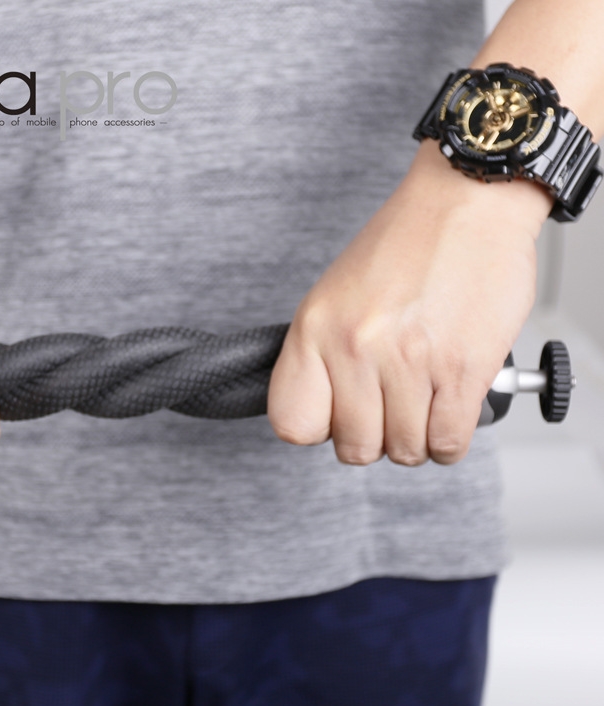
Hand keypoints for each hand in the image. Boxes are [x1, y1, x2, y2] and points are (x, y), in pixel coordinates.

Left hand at [267, 143, 551, 466]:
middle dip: (376, 437)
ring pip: (405, 450)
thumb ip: (321, 355)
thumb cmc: (404, 245)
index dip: (319, 428)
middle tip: (391, 409)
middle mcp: (355, 346)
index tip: (337, 416)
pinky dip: (449, 439)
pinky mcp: (462, 370)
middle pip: (355, 448)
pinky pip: (448, 444)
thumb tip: (325, 415)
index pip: (292, 423)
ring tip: (424, 402)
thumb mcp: (334, 295)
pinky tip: (449, 410)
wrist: (467, 201)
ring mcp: (409, 361)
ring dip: (417, 438)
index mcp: (315, 328)